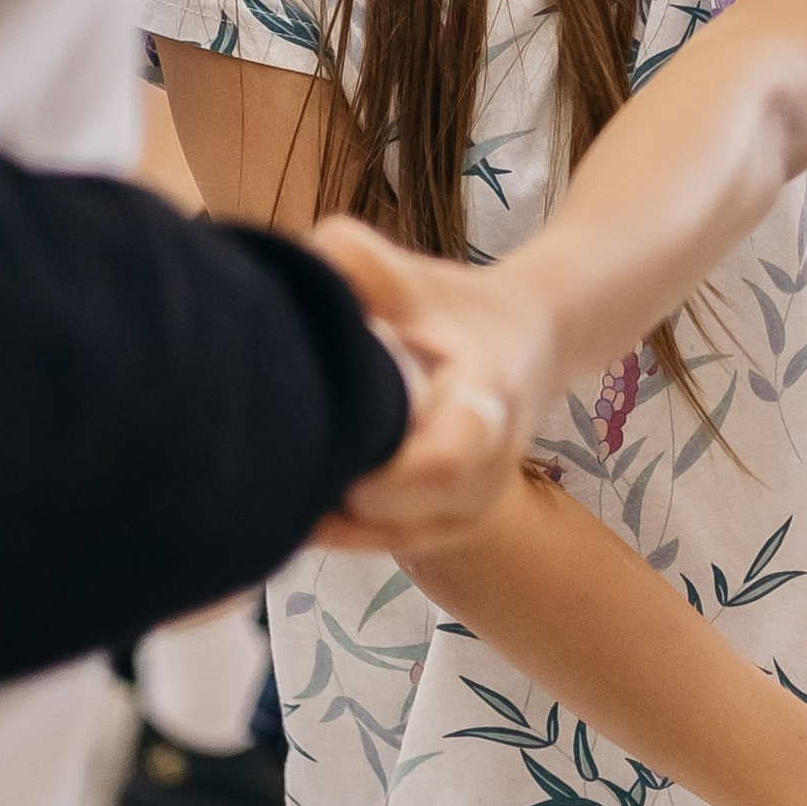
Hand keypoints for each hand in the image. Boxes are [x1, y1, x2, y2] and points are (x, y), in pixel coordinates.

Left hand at [312, 219, 558, 547]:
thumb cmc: (460, 310)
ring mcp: (474, 506)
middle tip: (277, 463)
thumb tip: (304, 264)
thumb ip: (362, 263)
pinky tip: (300, 499)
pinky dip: (341, 528)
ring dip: (333, 516)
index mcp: (487, 399)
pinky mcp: (452, 527)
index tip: (329, 441)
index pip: (445, 460)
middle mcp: (490, 467)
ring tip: (280, 478)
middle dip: (339, 492)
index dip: (385, 468)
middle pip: (410, 512)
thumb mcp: (418, 277)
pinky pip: (389, 542)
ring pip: (393, 534)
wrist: (529, 344)